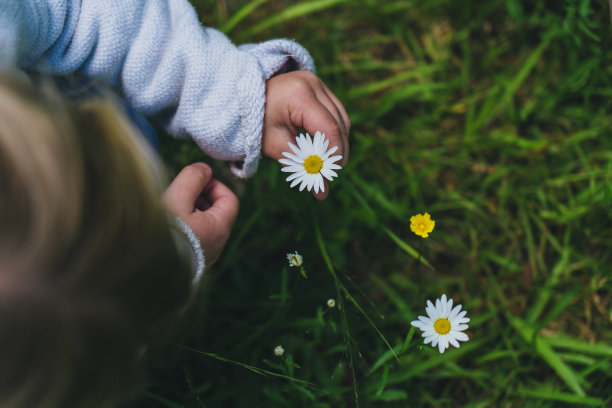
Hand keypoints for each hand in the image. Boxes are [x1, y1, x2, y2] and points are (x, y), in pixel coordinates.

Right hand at [162, 163, 238, 266]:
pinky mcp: (190, 264)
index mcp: (219, 229)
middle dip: (199, 197)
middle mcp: (217, 245)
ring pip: (203, 226)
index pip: (229, 199)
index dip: (214, 185)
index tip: (195, 181)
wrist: (144, 271)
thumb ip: (192, 178)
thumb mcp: (177, 197)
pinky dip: (184, 228)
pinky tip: (165, 226)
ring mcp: (204, 257)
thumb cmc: (164, 234)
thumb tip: (204, 169)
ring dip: (189, 213)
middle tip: (178, 193)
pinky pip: (193, 239)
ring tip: (169, 209)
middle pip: (216, 212)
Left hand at [262, 71, 349, 199]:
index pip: (329, 129)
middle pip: (340, 123)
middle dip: (338, 151)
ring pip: (342, 118)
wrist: (238, 99)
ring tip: (326, 161)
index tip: (331, 174)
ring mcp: (317, 82)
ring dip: (337, 142)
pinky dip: (333, 131)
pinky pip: (336, 112)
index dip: (334, 154)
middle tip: (329, 173)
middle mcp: (313, 83)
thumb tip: (322, 194)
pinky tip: (323, 146)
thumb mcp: (275, 146)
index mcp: (300, 95)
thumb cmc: (254, 123)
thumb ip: (300, 167)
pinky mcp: (318, 86)